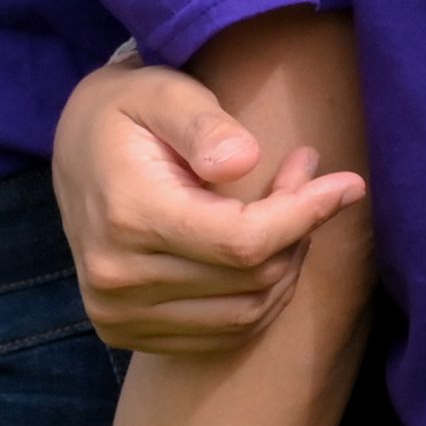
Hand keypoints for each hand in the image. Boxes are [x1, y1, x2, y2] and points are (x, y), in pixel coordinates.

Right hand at [53, 59, 364, 354]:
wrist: (77, 148)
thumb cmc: (130, 109)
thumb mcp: (164, 92)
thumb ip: (204, 124)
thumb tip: (242, 161)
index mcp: (129, 218)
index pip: (242, 242)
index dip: (306, 215)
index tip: (349, 184)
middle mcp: (116, 279)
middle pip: (251, 277)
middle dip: (300, 228)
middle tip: (308, 174)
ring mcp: (117, 314)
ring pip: (246, 311)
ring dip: (287, 262)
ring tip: (289, 205)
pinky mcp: (125, 331)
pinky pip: (223, 333)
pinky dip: (261, 294)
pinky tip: (265, 245)